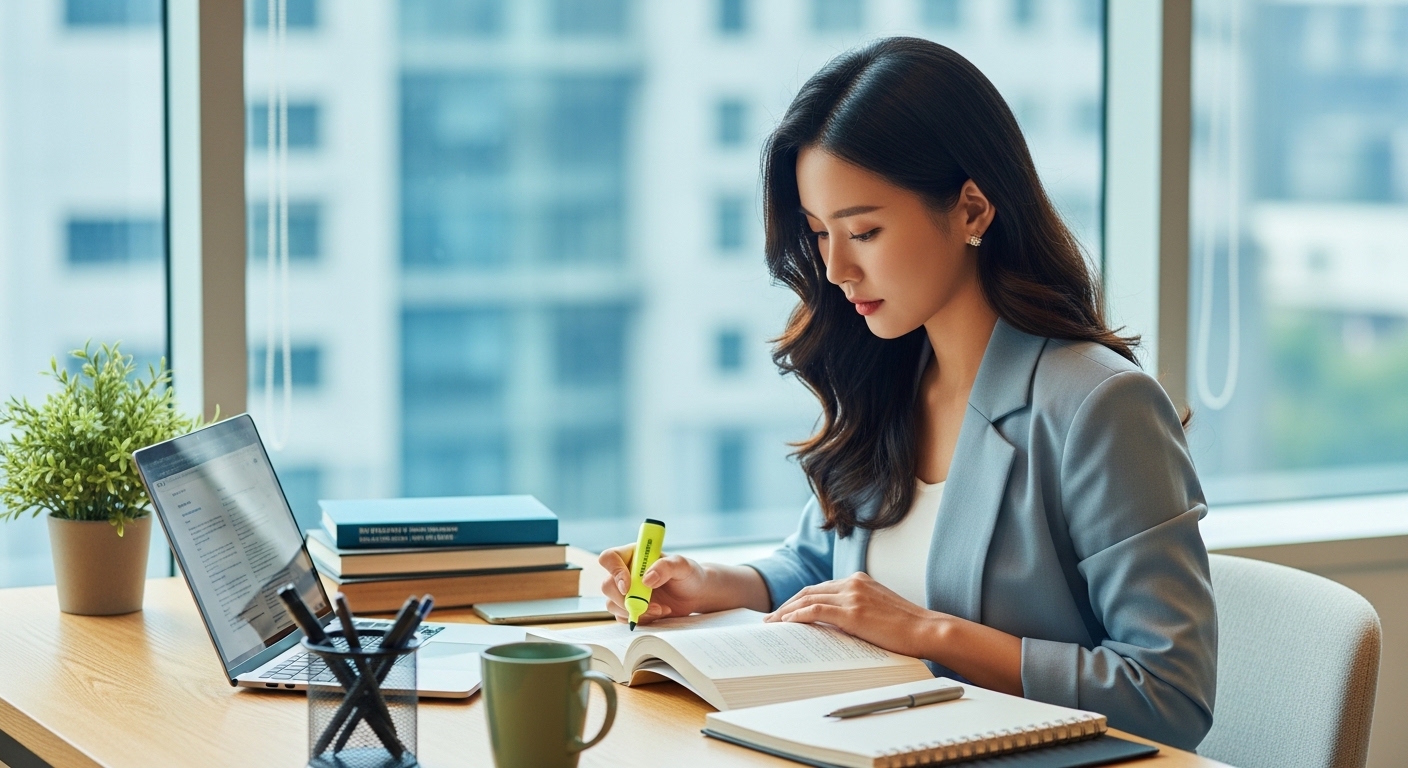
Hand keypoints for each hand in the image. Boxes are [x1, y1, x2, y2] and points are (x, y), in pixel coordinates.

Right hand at [597, 545, 714, 625]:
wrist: (695, 594)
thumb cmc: (688, 574)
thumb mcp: (682, 565)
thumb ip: (666, 567)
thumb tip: (647, 579)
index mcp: (633, 555)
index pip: (609, 558)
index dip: (614, 572)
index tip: (629, 586)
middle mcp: (625, 572)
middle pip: (607, 586)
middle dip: (625, 600)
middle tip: (648, 605)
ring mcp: (626, 592)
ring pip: (612, 604)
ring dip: (635, 611)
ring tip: (660, 609)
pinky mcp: (630, 607)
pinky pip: (623, 617)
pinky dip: (640, 619)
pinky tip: (659, 613)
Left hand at [765, 572, 940, 658]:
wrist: (926, 630)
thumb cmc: (906, 627)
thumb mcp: (878, 610)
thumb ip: (856, 609)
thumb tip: (833, 624)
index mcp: (859, 580)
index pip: (820, 588)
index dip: (799, 599)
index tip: (785, 611)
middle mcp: (853, 583)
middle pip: (809, 591)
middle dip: (787, 604)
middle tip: (770, 618)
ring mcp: (853, 596)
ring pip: (809, 599)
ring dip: (786, 611)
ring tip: (772, 624)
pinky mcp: (853, 612)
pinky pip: (817, 611)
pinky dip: (799, 615)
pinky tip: (787, 623)